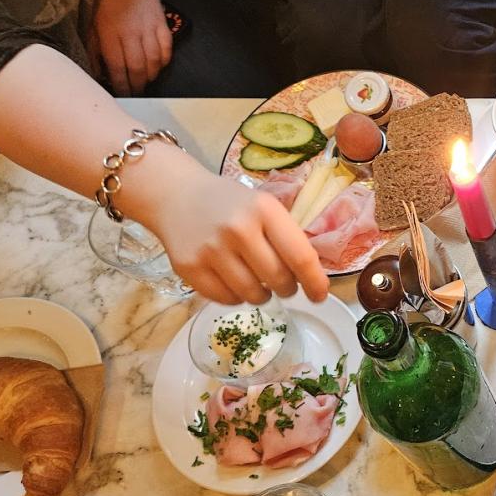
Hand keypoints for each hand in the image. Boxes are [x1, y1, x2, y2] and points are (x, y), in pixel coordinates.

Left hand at [93, 0, 171, 95]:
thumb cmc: (107, 6)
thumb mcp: (93, 27)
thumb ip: (95, 51)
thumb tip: (99, 73)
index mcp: (110, 35)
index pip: (118, 67)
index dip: (121, 84)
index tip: (123, 94)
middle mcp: (131, 34)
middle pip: (137, 68)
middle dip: (137, 85)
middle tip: (136, 93)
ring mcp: (149, 30)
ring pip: (154, 61)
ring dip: (150, 76)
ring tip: (146, 81)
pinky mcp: (162, 26)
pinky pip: (167, 50)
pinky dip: (164, 62)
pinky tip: (158, 67)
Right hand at [144, 172, 329, 304]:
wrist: (176, 195)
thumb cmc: (230, 204)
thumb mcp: (264, 207)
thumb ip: (286, 238)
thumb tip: (312, 278)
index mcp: (264, 210)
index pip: (300, 257)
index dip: (315, 282)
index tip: (320, 295)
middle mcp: (238, 229)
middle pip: (278, 279)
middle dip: (287, 288)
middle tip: (284, 284)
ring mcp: (211, 250)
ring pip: (252, 295)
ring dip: (262, 295)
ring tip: (258, 283)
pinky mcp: (189, 267)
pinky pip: (225, 299)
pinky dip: (236, 298)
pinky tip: (235, 282)